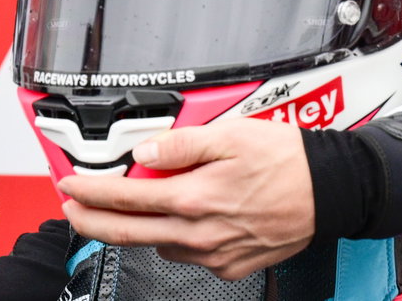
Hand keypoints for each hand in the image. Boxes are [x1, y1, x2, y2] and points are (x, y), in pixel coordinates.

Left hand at [56, 118, 313, 280]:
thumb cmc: (288, 161)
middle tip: (70, 210)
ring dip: (139, 227)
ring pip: (159, 244)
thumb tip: (143, 153)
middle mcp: (201, 233)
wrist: (332, 192)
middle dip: (90, 222)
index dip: (89, 193)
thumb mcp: (231, 135)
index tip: (68, 186)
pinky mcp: (230, 266)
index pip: (124, 199)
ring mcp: (215, 254)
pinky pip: (188, 254)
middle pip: (128, 233)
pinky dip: (176, 237)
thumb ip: (180, 143)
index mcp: (195, 197)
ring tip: (135, 205)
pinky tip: (184, 218)